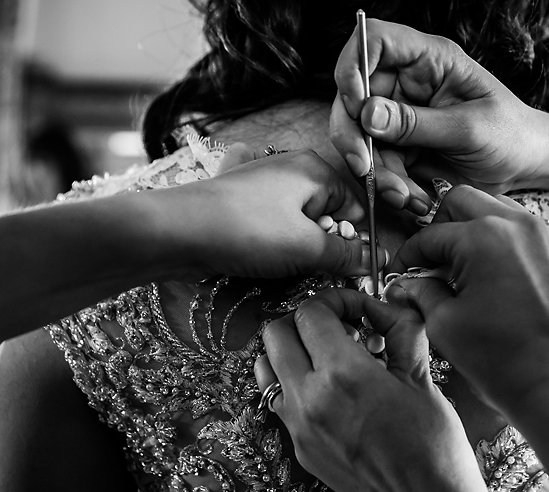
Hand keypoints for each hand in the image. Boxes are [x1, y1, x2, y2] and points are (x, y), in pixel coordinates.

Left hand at [170, 145, 384, 279]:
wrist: (172, 231)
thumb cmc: (246, 233)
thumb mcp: (307, 249)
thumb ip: (347, 256)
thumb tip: (376, 260)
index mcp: (315, 169)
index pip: (355, 210)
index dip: (352, 242)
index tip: (341, 269)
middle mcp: (290, 166)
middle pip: (327, 214)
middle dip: (321, 245)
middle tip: (303, 265)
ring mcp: (260, 179)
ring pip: (297, 219)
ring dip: (293, 245)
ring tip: (273, 259)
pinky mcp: (237, 196)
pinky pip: (267, 217)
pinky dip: (266, 229)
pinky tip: (253, 236)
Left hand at [253, 289, 514, 491]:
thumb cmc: (434, 444)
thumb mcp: (422, 377)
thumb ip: (401, 330)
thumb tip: (387, 306)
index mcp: (343, 374)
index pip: (311, 312)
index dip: (336, 300)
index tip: (360, 310)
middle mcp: (309, 398)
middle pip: (276, 331)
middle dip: (307, 319)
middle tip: (341, 326)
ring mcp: (298, 426)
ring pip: (266, 366)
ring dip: (292, 349)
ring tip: (330, 355)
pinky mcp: (298, 447)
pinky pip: (278, 399)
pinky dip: (294, 381)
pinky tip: (330, 389)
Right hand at [330, 19, 543, 208]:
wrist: (526, 165)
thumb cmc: (510, 133)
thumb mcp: (468, 128)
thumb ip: (417, 123)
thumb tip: (367, 115)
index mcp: (429, 60)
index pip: (374, 40)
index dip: (354, 66)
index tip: (355, 102)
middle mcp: (408, 84)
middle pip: (354, 96)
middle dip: (352, 135)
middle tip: (363, 166)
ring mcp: (402, 117)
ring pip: (363, 139)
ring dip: (377, 172)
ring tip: (405, 197)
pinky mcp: (403, 147)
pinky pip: (381, 166)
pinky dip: (392, 187)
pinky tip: (415, 200)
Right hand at [387, 185, 548, 412]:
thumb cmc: (501, 360)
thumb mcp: (445, 325)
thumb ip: (421, 293)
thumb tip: (406, 283)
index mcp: (483, 237)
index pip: (432, 234)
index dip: (410, 255)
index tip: (402, 273)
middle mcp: (517, 224)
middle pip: (463, 201)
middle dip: (441, 226)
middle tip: (431, 261)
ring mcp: (544, 235)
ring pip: (496, 208)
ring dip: (473, 227)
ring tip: (462, 268)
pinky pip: (523, 229)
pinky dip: (502, 240)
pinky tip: (491, 275)